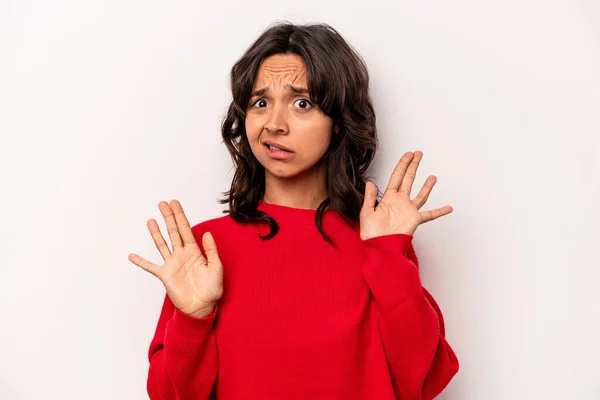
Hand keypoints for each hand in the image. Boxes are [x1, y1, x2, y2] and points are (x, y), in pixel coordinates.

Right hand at [128, 200, 223, 317]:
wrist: (202, 307)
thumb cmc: (212, 289)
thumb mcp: (216, 268)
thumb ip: (211, 251)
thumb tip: (207, 233)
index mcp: (194, 251)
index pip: (186, 229)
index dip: (180, 216)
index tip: (174, 203)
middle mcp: (181, 255)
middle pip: (173, 232)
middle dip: (168, 217)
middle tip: (162, 204)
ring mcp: (172, 264)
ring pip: (161, 244)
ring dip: (156, 233)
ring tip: (150, 220)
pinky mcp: (165, 276)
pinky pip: (150, 267)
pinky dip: (141, 262)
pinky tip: (131, 256)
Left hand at [360, 151, 452, 239]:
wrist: (379, 247)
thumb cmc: (371, 233)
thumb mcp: (366, 212)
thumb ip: (369, 197)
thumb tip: (370, 183)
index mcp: (388, 198)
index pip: (396, 176)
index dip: (402, 165)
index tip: (408, 155)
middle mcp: (400, 201)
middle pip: (408, 179)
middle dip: (413, 166)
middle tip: (418, 154)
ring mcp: (408, 210)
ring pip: (420, 194)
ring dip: (426, 185)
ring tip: (433, 176)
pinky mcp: (415, 220)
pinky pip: (430, 215)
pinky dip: (440, 211)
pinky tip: (449, 208)